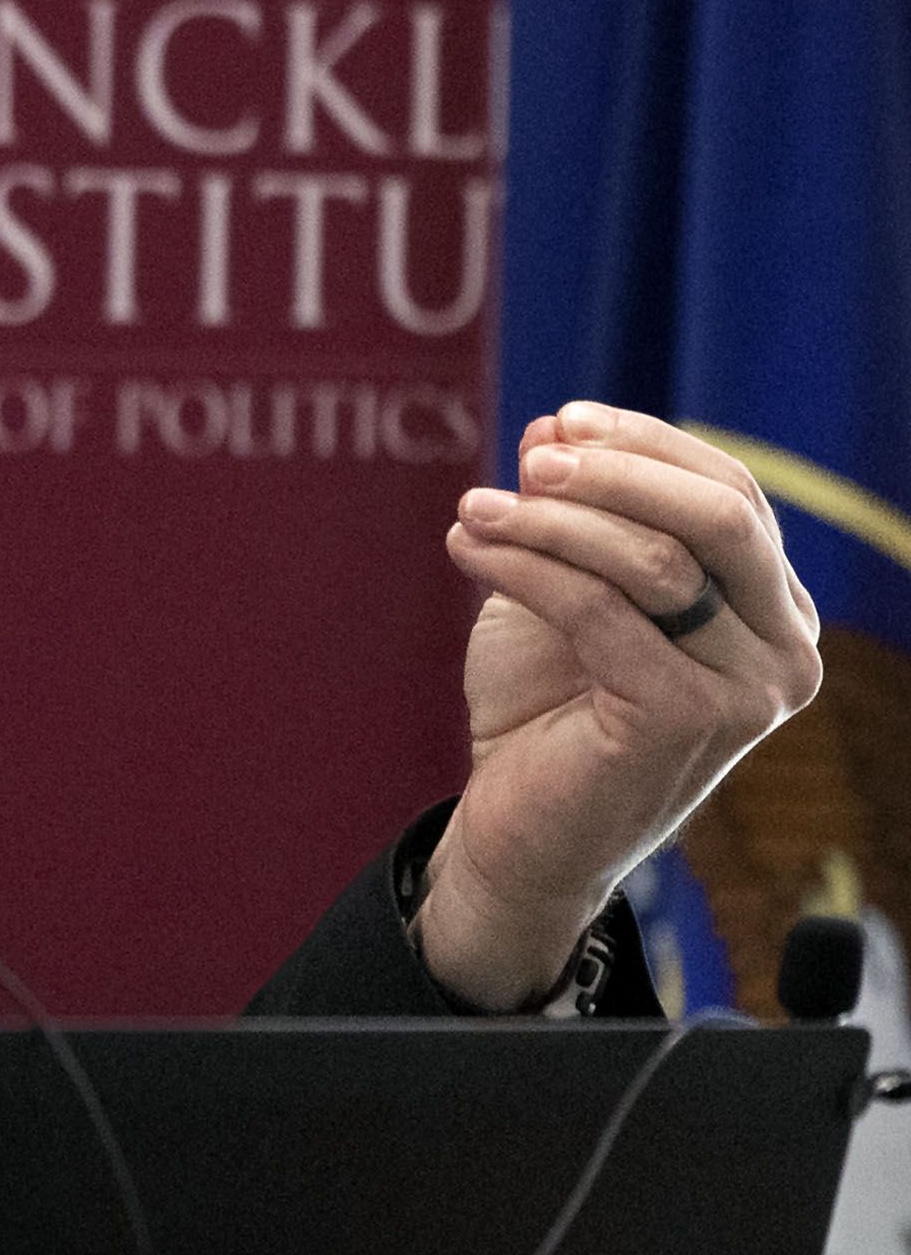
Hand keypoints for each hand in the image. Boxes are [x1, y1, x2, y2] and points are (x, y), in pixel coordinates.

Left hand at [422, 403, 821, 1008]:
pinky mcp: (683, 720)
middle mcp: (786, 652)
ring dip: (549, 520)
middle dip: (616, 473)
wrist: (518, 833)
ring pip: (653, 561)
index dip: (647, 445)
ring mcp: (746, 693)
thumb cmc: (547, 711)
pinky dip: (524, 565)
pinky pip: (597, 611)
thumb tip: (553, 426)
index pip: (734, 495)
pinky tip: (467, 548)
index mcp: (776, 611)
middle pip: (719, 517)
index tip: (561, 421)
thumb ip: (571, 516)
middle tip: (528, 461)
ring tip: (474, 508)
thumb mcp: (561, 592)